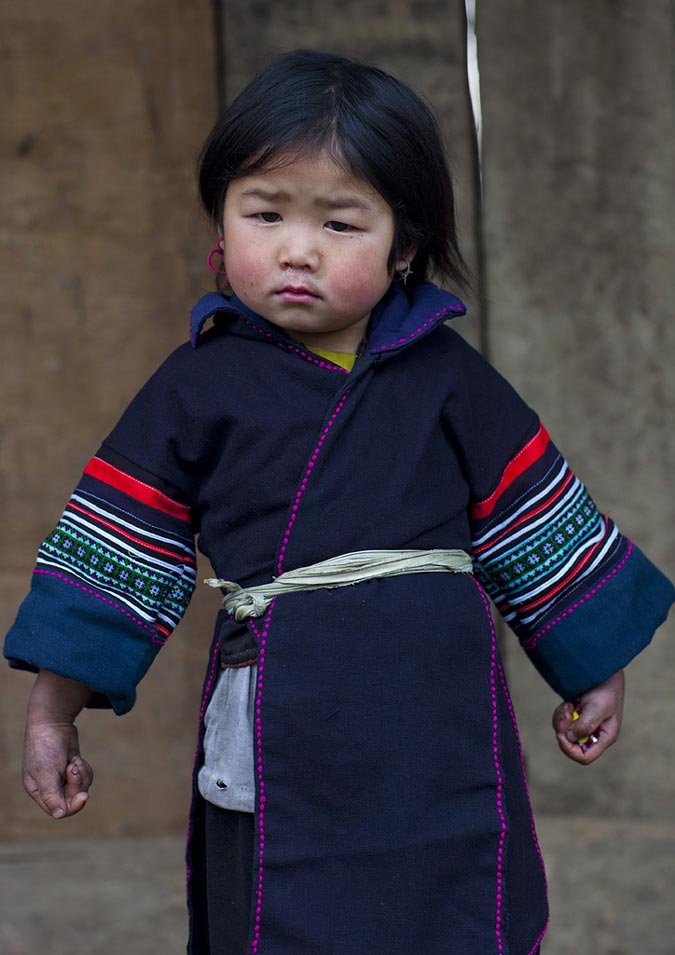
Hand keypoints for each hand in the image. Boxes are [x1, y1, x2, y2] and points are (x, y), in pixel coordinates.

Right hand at [23, 671, 94, 818]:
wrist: (53, 722)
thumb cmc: (45, 747)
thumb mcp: (46, 772)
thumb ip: (51, 794)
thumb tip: (59, 814)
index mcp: (38, 791)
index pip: (58, 810)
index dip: (73, 806)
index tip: (84, 796)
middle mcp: (49, 787)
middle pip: (72, 799)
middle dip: (77, 783)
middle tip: (74, 766)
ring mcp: (61, 778)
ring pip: (80, 788)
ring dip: (81, 774)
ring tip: (73, 760)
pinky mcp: (72, 769)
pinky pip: (84, 778)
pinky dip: (84, 769)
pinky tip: (76, 758)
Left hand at [552, 669, 624, 764]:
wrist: (602, 671)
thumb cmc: (604, 689)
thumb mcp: (597, 708)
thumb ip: (585, 726)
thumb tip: (570, 738)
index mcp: (604, 737)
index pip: (585, 757)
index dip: (570, 750)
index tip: (561, 735)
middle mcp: (594, 734)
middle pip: (571, 745)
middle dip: (564, 730)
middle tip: (566, 711)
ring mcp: (584, 726)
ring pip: (564, 733)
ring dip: (562, 719)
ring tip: (569, 704)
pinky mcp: (577, 717)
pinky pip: (562, 722)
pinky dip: (562, 713)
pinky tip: (569, 702)